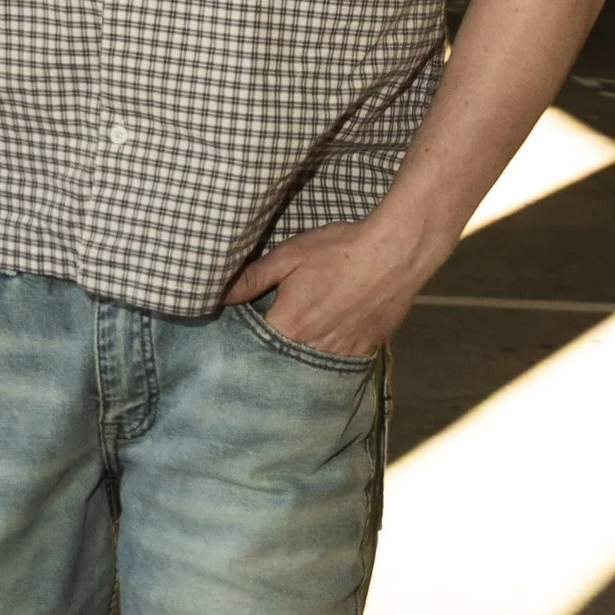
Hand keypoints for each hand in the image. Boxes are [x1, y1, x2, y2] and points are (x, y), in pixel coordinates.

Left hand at [222, 214, 437, 358]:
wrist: (396, 252)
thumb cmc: (340, 249)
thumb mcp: (290, 256)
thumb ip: (252, 278)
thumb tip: (218, 295)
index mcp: (289, 325)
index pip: (252, 345)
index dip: (244, 340)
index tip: (239, 334)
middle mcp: (312, 348)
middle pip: (280, 361)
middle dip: (270, 353)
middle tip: (272, 334)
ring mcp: (340, 353)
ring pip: (308, 365)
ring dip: (299, 356)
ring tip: (299, 338)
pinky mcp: (363, 351)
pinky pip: (336, 363)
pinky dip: (326, 355)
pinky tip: (325, 339)